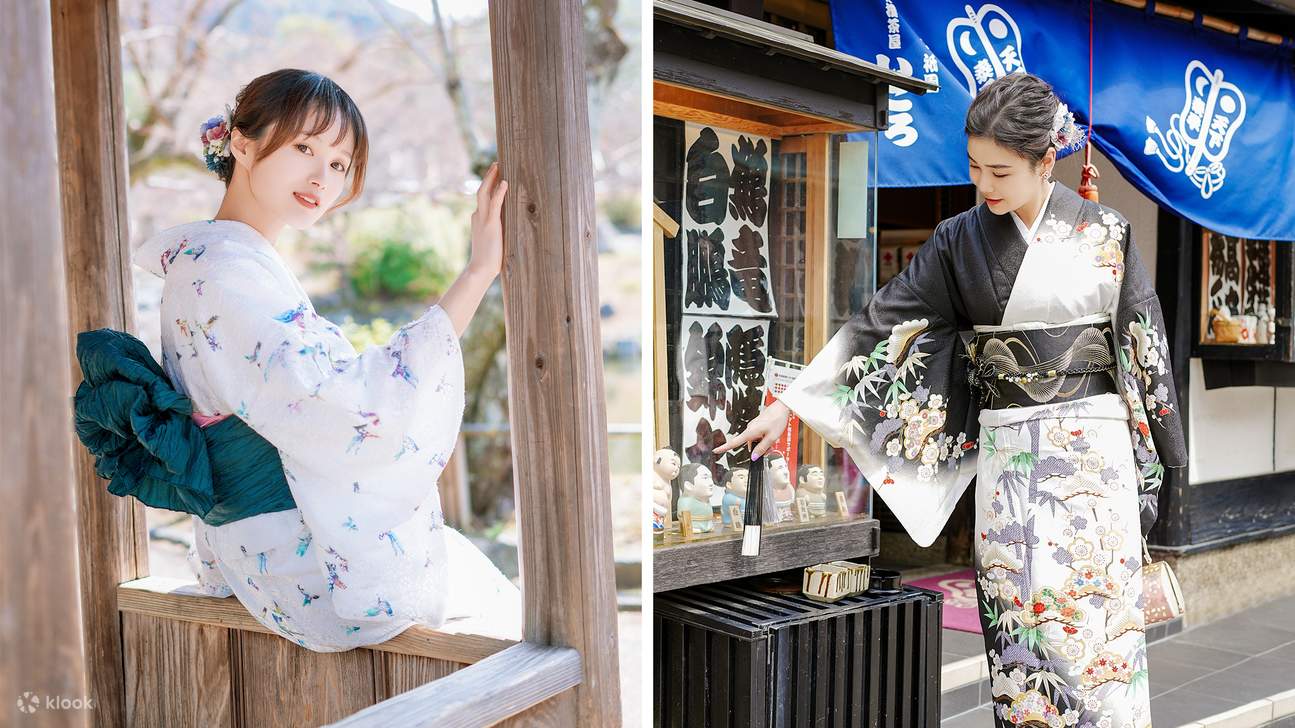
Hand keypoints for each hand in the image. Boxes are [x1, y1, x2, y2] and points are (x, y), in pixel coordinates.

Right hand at [468, 161, 507, 275]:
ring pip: (484, 193)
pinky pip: (495, 204)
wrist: (480, 269)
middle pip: (481, 191)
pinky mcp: (490, 224)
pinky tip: (504, 182)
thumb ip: (495, 232)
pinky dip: (499, 192)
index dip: (488, 186)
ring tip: (498, 166)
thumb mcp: (491, 241)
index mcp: (478, 219)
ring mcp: (483, 219)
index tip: (495, 176)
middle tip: (496, 164)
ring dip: (491, 178)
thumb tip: (505, 229)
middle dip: (488, 176)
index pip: (482, 198)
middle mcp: (478, 216)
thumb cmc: (488, 260)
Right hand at [714, 399, 790, 459]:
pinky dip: (762, 438)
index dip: (724, 447)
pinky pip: (757, 435)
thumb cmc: (777, 420)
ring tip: (772, 439)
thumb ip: (762, 448)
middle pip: (748, 444)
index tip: (715, 451)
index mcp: (750, 432)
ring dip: (761, 443)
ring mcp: (753, 426)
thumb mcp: (771, 438)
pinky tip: (771, 434)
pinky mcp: (757, 424)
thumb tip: (754, 457)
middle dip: (757, 448)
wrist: (782, 408)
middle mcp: (749, 428)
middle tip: (769, 447)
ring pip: (754, 440)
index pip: (734, 442)